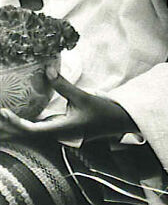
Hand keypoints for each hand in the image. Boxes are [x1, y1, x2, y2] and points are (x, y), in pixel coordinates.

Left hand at [0, 67, 135, 142]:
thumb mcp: (84, 96)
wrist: (118, 122)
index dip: (14, 123)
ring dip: (13, 127)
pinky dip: (22, 124)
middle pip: (25, 135)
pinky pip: (36, 128)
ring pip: (29, 133)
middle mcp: (56, 135)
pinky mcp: (59, 129)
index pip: (31, 130)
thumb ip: (64, 85)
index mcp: (61, 130)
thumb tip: (47, 69)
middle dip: (7, 127)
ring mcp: (57, 133)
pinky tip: (13, 118)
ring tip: (2, 116)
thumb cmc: (103, 111)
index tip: (3, 112)